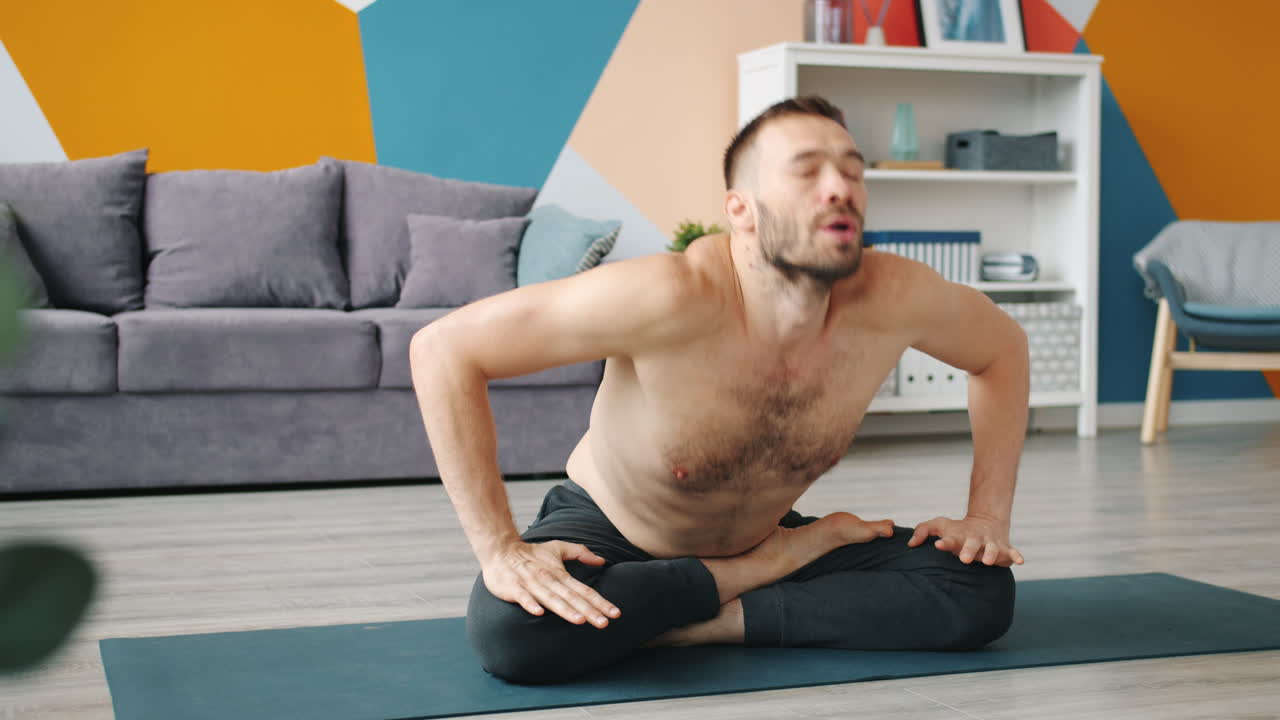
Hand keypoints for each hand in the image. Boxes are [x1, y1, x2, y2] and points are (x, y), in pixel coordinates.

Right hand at [482, 540, 620, 627]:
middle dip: (588, 611)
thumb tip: (602, 560)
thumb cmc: (531, 553)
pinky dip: (531, 604)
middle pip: (571, 598)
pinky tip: (539, 613)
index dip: (600, 602)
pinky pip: (523, 598)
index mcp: (560, 574)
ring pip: (551, 599)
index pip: (584, 590)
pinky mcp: (513, 588)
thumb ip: (580, 552)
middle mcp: (548, 580)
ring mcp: (530, 584)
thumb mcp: (558, 548)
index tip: (615, 614)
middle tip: (604, 623)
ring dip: (565, 610)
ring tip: (579, 621)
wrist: (500, 549)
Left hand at [907, 515, 1023, 566]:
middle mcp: (975, 540)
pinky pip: (1012, 552)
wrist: (985, 521)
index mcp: (959, 537)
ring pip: (991, 549)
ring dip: (990, 554)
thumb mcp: (939, 525)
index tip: (938, 545)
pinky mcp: (1004, 548)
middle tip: (964, 559)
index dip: (944, 543)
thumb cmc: (957, 529)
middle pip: (971, 545)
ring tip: (987, 561)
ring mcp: (990, 544)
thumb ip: (922, 531)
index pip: (949, 540)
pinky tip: (1019, 561)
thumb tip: (909, 544)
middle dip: (968, 551)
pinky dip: (1016, 555)